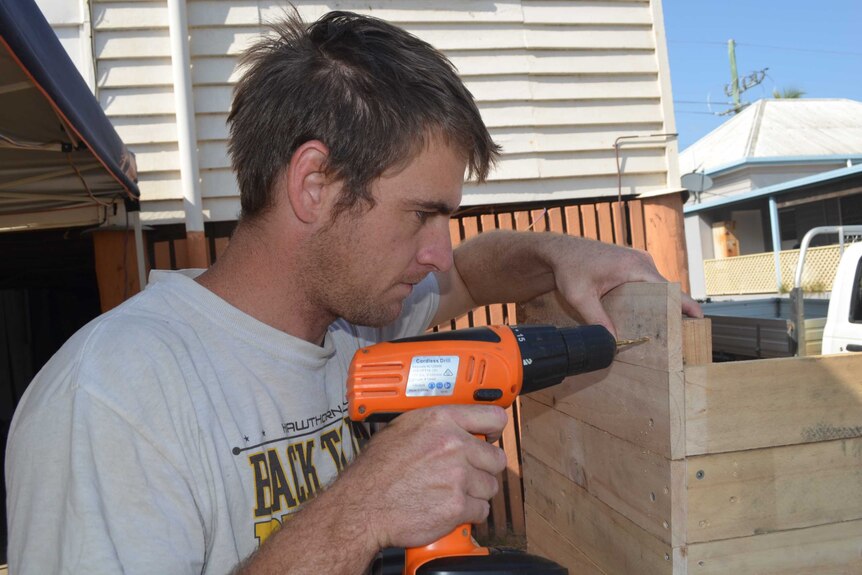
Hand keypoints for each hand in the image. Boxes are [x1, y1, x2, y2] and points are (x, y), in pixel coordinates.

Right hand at [343, 405, 507, 549]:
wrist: (363, 506)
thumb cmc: (376, 470)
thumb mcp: (401, 428)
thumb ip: (435, 425)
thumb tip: (456, 427)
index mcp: (441, 420)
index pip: (493, 417)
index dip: (495, 430)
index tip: (492, 437)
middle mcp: (454, 445)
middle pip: (496, 458)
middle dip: (483, 468)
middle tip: (466, 474)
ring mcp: (458, 476)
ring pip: (490, 486)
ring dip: (476, 492)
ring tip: (452, 493)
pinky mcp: (458, 506)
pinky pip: (481, 510)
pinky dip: (469, 513)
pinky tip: (449, 508)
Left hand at [551, 238, 702, 335]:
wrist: (561, 251)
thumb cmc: (570, 268)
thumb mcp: (580, 297)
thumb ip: (596, 319)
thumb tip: (612, 342)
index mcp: (634, 267)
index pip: (668, 288)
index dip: (685, 305)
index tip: (699, 319)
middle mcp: (641, 261)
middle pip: (666, 290)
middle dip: (674, 310)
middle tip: (679, 335)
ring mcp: (639, 261)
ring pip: (658, 287)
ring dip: (661, 305)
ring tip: (664, 329)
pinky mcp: (633, 265)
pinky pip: (649, 283)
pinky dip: (651, 298)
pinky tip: (646, 316)